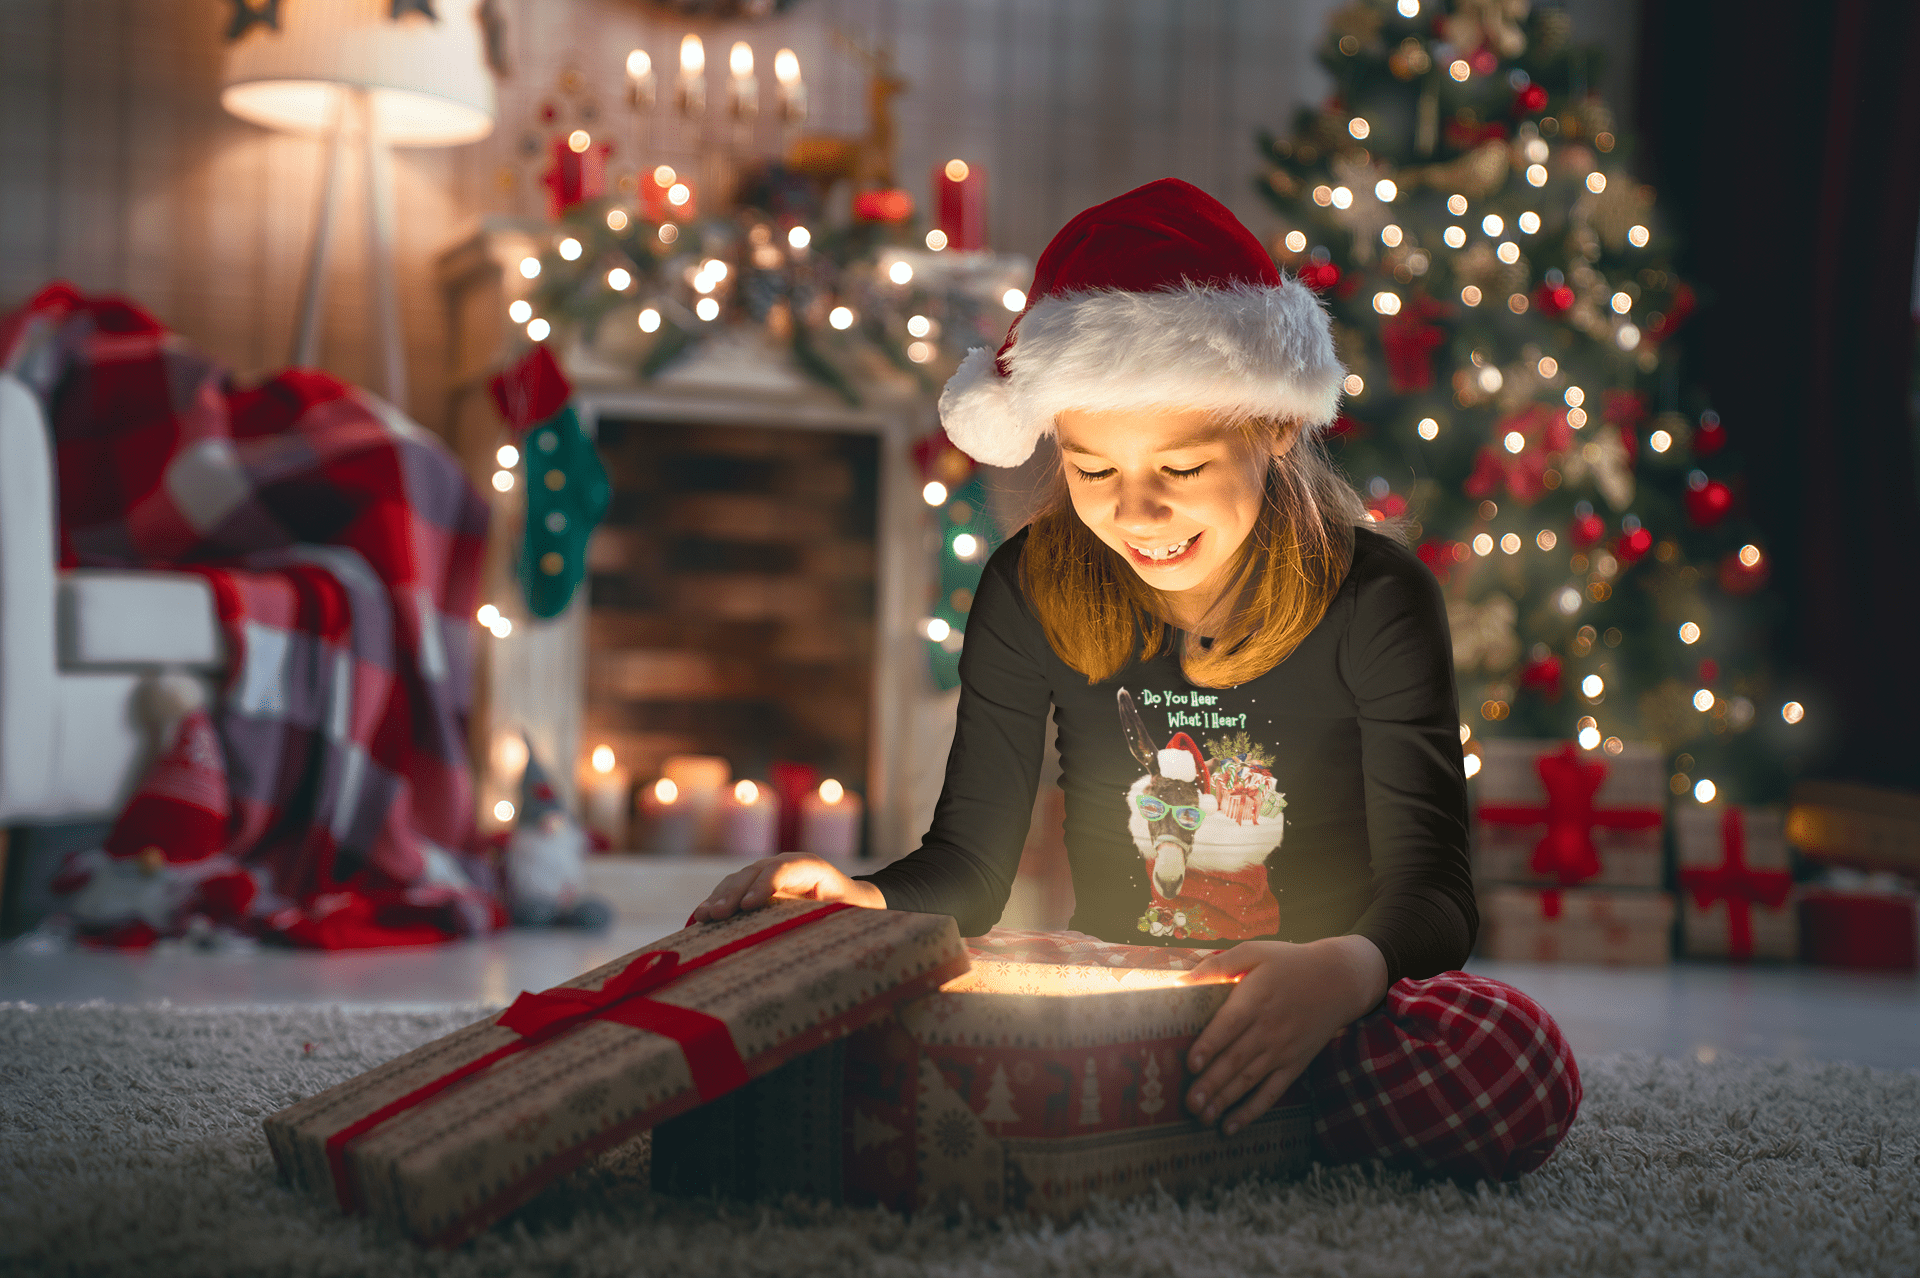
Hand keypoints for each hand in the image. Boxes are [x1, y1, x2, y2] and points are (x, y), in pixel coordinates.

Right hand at [689, 853, 885, 922]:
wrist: (850, 900)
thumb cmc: (851, 910)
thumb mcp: (846, 913)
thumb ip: (829, 917)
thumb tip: (813, 936)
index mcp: (811, 867)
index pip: (783, 869)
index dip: (764, 885)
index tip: (748, 906)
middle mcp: (785, 864)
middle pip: (754, 872)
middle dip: (734, 893)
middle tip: (718, 915)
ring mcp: (768, 872)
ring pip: (738, 879)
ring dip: (719, 897)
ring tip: (704, 917)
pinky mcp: (756, 885)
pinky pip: (732, 890)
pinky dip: (716, 902)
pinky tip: (701, 917)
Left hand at [1180, 934, 1388, 1134]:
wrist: (1341, 980)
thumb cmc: (1291, 963)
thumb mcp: (1256, 952)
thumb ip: (1219, 964)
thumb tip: (1182, 980)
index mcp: (1256, 999)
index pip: (1229, 1025)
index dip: (1210, 1045)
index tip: (1191, 1063)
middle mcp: (1268, 1029)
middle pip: (1236, 1060)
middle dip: (1211, 1084)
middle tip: (1188, 1103)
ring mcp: (1282, 1050)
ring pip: (1249, 1080)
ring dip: (1224, 1101)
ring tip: (1201, 1118)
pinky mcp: (1294, 1065)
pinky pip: (1271, 1092)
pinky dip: (1251, 1111)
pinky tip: (1230, 1126)